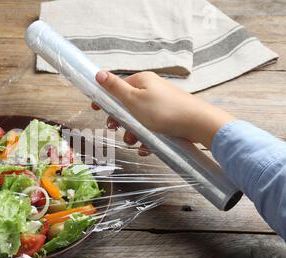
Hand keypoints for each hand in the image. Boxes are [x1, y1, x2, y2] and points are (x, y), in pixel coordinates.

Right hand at [92, 71, 235, 151]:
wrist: (198, 124)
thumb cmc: (163, 111)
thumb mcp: (133, 100)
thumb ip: (114, 88)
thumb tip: (99, 73)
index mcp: (142, 81)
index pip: (118, 87)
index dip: (106, 99)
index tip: (96, 109)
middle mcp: (152, 89)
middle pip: (128, 105)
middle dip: (120, 120)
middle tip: (115, 129)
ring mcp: (162, 104)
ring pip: (139, 119)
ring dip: (133, 132)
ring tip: (134, 143)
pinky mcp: (170, 117)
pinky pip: (152, 127)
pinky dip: (147, 138)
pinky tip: (146, 148)